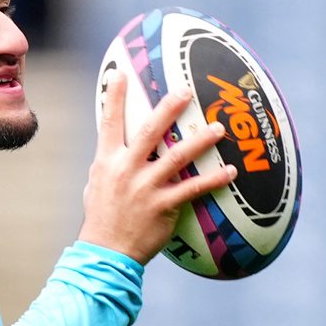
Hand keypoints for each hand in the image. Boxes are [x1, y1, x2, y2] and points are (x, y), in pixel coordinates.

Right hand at [78, 70, 236, 264]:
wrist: (106, 252)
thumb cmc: (101, 218)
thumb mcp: (96, 184)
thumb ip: (109, 162)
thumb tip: (116, 146)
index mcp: (107, 161)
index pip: (109, 122)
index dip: (115, 96)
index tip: (120, 73)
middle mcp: (126, 169)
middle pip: (150, 131)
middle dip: (168, 108)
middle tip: (186, 91)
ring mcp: (146, 187)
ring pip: (177, 156)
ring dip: (200, 140)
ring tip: (218, 128)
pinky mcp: (163, 206)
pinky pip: (193, 189)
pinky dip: (213, 179)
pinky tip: (230, 171)